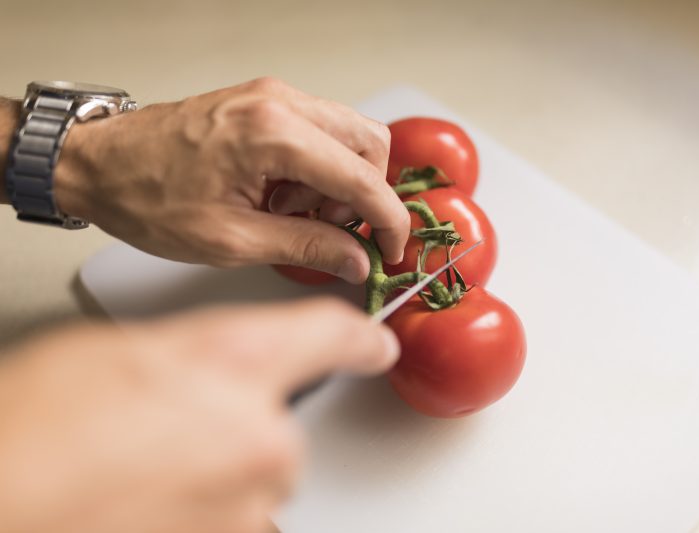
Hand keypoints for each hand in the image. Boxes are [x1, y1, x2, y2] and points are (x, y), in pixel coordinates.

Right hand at [0, 298, 398, 532]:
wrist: (3, 497)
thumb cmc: (31, 428)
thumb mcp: (116, 353)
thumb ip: (188, 359)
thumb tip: (203, 375)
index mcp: (233, 361)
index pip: (327, 335)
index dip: (356, 339)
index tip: (375, 345)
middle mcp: (259, 435)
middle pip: (281, 430)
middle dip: (236, 430)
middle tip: (162, 432)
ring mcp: (249, 505)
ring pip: (255, 485)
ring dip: (215, 479)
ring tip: (139, 473)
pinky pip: (236, 522)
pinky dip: (204, 512)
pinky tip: (146, 501)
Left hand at [53, 78, 409, 281]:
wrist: (97, 164)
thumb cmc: (146, 197)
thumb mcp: (231, 240)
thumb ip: (306, 248)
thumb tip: (356, 260)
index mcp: (272, 134)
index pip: (361, 177)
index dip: (387, 219)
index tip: (391, 249)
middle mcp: (279, 103)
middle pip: (369, 143)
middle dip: (364, 195)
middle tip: (333, 231)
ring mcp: (272, 98)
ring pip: (348, 136)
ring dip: (339, 182)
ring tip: (291, 214)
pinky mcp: (264, 104)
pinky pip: (319, 133)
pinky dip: (317, 168)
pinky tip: (281, 195)